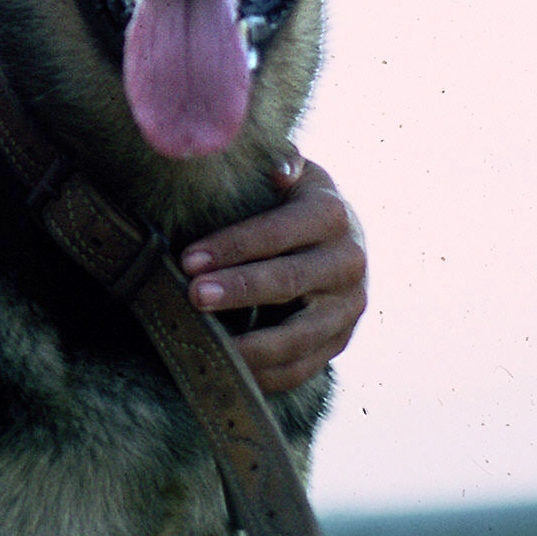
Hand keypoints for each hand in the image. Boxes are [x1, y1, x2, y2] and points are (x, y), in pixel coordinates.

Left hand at [179, 152, 366, 393]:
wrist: (338, 238)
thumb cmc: (294, 200)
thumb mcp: (293, 173)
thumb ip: (281, 161)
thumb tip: (277, 169)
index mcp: (331, 215)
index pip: (278, 233)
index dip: (233, 246)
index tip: (189, 258)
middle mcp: (348, 263)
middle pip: (289, 281)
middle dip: (238, 290)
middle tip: (193, 296)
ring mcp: (347, 308)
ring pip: (299, 334)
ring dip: (250, 342)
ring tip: (209, 342)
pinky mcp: (339, 341)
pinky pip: (302, 367)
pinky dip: (265, 375)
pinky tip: (228, 369)